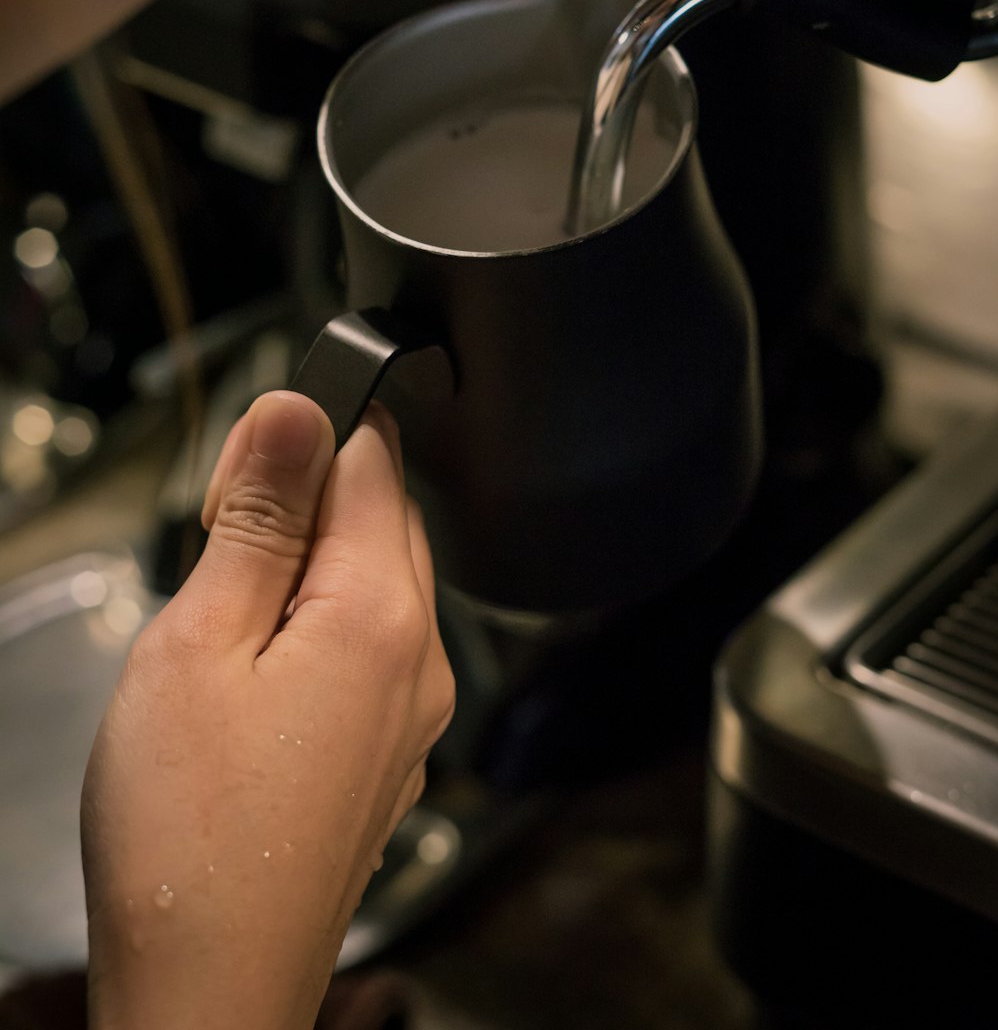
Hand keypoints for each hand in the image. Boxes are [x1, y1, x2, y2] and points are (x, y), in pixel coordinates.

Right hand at [81, 391, 454, 1029]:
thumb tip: (300, 410)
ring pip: (374, 582)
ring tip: (224, 622)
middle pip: (382, 518)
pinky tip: (253, 677)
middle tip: (217, 550)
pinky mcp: (388, 754)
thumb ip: (261, 520)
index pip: (374, 459)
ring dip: (304, 569)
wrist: (209, 987)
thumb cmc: (191, 835)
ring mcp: (412, 713)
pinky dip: (314, 631)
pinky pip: (368, 650)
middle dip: (303, 504)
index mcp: (382, 613)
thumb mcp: (199, 643)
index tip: (242, 472)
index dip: (301, 441)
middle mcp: (420, 659)